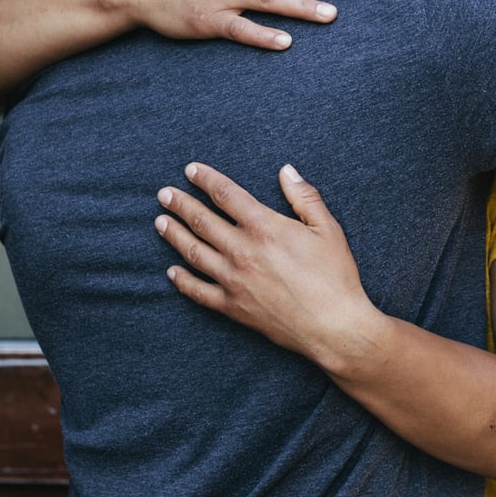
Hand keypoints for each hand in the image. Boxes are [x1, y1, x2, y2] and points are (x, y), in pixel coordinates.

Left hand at [158, 162, 379, 364]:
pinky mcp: (232, 307)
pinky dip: (182, 281)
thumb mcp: (327, 228)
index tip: (191, 170)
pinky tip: (172, 272)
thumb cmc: (335, 276)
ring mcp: (233, 280)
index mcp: (264, 227)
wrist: (333, 326)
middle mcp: (242, 251)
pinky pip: (198, 291)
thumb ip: (304, 196)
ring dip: (174, 235)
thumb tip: (286, 170)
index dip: (205, 180)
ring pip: (193, 252)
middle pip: (202, 220)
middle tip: (164, 194)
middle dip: (180, 204)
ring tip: (161, 223)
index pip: (226, 195)